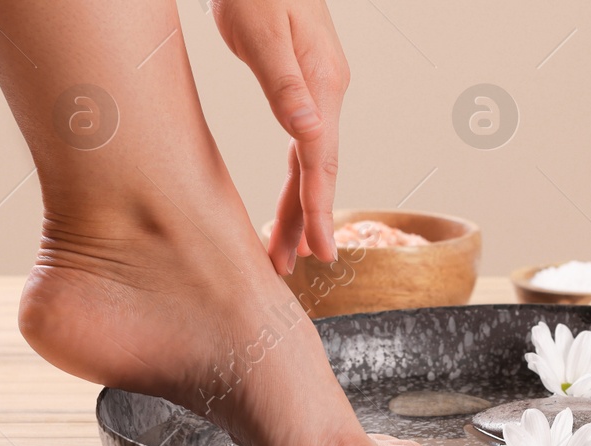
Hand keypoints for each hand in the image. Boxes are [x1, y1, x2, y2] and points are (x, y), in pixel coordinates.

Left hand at [212, 0, 349, 273]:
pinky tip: (289, 198)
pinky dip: (296, 178)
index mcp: (322, 86)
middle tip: (290, 266)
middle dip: (305, 220)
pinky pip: (303, 145)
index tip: (319, 253)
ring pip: (310, 161)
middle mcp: (327, 94)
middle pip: (318, 169)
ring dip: (298, 205)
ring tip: (286, 250)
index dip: (317, 209)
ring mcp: (318, 91)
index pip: (320, 160)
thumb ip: (286, 85)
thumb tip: (308, 135)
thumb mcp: (263, 34)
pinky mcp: (303, 87)